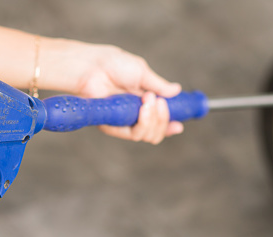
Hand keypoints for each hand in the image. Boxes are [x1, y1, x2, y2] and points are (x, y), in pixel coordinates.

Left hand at [41, 40, 183, 143]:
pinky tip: (144, 108)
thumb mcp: (142, 73)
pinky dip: (144, 122)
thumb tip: (177, 91)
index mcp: (141, 103)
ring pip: (146, 135)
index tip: (178, 126)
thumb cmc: (114, 64)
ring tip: (149, 100)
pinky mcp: (112, 126)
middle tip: (161, 103)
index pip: (157, 121)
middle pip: (155, 132)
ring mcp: (122, 121)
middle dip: (164, 120)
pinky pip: (132, 134)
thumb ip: (159, 86)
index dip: (169, 125)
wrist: (94, 66)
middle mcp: (132, 115)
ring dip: (154, 119)